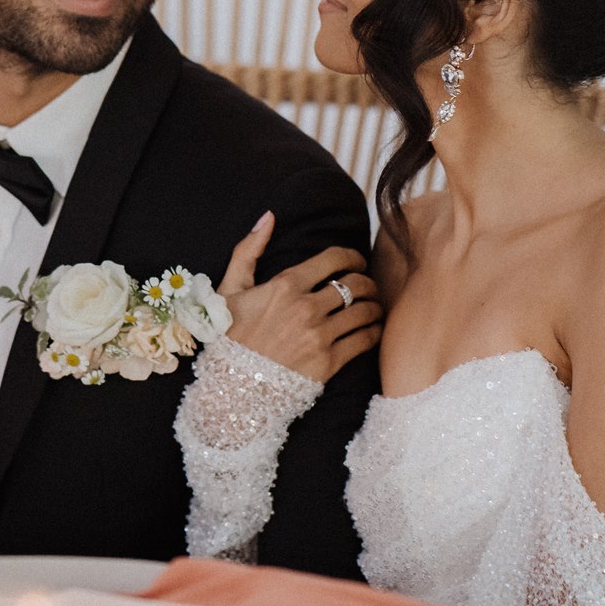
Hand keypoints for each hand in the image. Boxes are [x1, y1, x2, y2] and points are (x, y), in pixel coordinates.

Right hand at [217, 212, 382, 382]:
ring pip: (365, 310)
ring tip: (374, 307)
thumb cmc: (229, 338)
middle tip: (367, 286)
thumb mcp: (229, 290)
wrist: (232, 388)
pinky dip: (374, 331)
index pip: (335, 258)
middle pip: (356, 284)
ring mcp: (319, 336)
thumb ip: (248, 250)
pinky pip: (365, 340)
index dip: (353, 257)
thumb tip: (268, 216)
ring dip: (375, 306)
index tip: (357, 262)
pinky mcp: (329, 363)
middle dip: (367, 281)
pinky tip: (372, 329)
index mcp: (285, 285)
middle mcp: (306, 308)